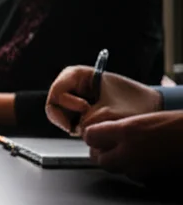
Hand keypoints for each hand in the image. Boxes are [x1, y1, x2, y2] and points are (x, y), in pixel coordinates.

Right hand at [46, 66, 162, 134]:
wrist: (149, 108)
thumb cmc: (133, 102)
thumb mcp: (111, 111)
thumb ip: (89, 120)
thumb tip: (77, 129)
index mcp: (77, 75)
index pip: (57, 91)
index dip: (67, 103)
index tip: (84, 109)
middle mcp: (72, 86)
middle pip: (53, 106)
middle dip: (65, 118)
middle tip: (78, 128)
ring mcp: (74, 99)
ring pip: (60, 116)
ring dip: (72, 124)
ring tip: (91, 125)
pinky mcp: (78, 112)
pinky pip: (69, 122)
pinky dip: (78, 128)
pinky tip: (92, 127)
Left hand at [82, 111, 182, 186]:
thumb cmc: (181, 126)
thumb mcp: (150, 118)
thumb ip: (124, 128)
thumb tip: (105, 134)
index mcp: (127, 131)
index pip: (90, 137)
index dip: (93, 135)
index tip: (96, 134)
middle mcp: (130, 153)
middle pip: (99, 159)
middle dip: (103, 152)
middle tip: (111, 145)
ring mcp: (141, 170)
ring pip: (118, 170)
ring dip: (121, 162)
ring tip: (135, 151)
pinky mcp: (152, 182)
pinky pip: (136, 177)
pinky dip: (138, 170)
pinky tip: (149, 160)